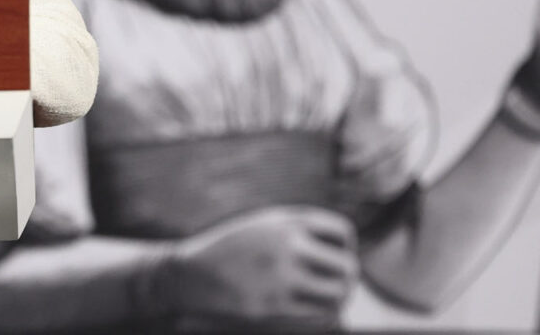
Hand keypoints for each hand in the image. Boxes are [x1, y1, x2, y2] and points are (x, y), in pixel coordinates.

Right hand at [151, 205, 358, 324]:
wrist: (191, 274)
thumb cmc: (233, 249)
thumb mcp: (264, 225)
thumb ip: (300, 230)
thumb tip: (345, 251)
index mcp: (285, 221)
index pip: (342, 232)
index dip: (344, 247)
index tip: (333, 255)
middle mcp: (285, 246)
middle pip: (347, 266)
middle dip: (348, 276)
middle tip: (340, 283)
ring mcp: (280, 278)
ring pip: (338, 294)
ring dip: (340, 299)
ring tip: (331, 299)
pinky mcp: (273, 307)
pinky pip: (319, 317)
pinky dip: (324, 316)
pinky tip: (314, 311)